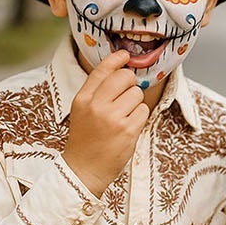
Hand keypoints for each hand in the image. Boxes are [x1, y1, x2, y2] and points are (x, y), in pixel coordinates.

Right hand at [63, 50, 147, 194]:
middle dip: (130, 83)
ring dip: (135, 103)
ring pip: (137, 94)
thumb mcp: (82, 111)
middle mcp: (96, 105)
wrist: (84, 169)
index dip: (116, 59)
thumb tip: (121, 70)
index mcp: (83, 99)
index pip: (102, 70)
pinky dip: (140, 117)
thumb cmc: (86, 139)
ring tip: (123, 117)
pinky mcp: (128, 130)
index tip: (125, 55)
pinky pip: (143, 110)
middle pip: (125, 77)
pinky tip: (128, 127)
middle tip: (125, 96)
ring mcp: (113, 118)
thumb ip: (97, 91)